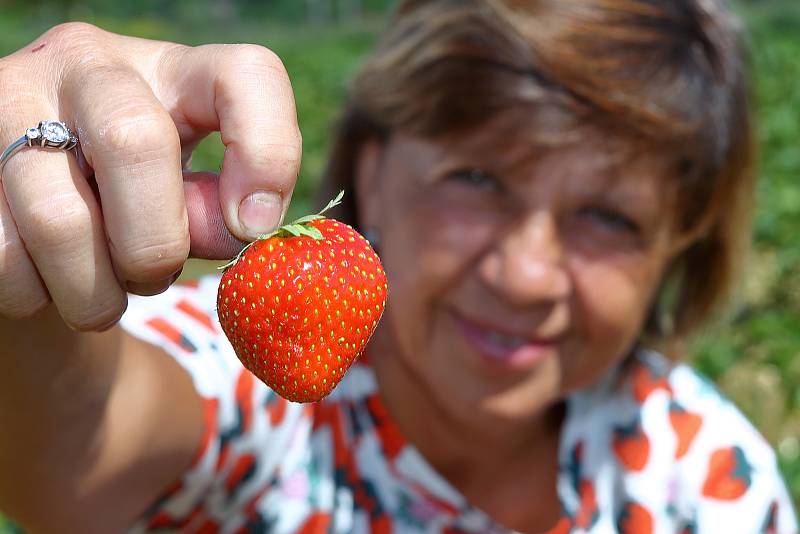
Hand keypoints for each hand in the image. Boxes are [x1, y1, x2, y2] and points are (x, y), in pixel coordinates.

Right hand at [0, 23, 300, 330]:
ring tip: (102, 290)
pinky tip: (48, 279)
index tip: (253, 227)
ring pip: (60, 220)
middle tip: (155, 274)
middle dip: (155, 244)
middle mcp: (87, 64)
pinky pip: (2, 256)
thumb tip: (235, 229)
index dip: (267, 154)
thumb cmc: (133, 207)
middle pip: (135, 143)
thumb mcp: (187, 199)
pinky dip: (35, 295)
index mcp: (172, 71)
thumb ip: (214, 212)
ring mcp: (8, 99)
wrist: (33, 215)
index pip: (246, 75)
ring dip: (94, 291)